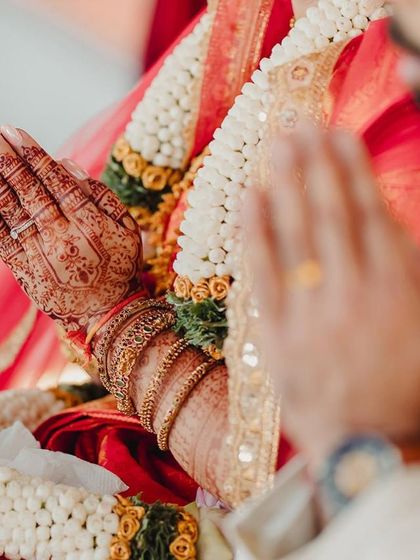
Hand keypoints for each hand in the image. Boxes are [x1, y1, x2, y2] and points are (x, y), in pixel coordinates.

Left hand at [0, 126, 142, 332]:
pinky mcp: (26, 270)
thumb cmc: (119, 266)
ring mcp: (42, 255)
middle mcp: (63, 237)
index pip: (57, 182)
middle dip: (10, 161)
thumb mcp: (128, 230)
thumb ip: (102, 196)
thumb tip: (68, 166)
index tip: (17, 133)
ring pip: (13, 211)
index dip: (35, 156)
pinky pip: (2, 239)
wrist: (107, 312)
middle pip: (31, 192)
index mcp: (91, 225)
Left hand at [245, 123, 419, 468]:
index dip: (352, 170)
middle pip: (331, 215)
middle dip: (315, 165)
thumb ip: (408, 270)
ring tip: (276, 146)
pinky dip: (256, 235)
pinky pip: (264, 276)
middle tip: (299, 125)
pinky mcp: (278, 336)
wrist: (371, 450)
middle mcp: (355, 292)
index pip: (371, 213)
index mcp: (398, 288)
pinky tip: (249, 199)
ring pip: (298, 236)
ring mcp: (313, 313)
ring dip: (286, 186)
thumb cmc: (409, 392)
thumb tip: (385, 220)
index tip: (338, 136)